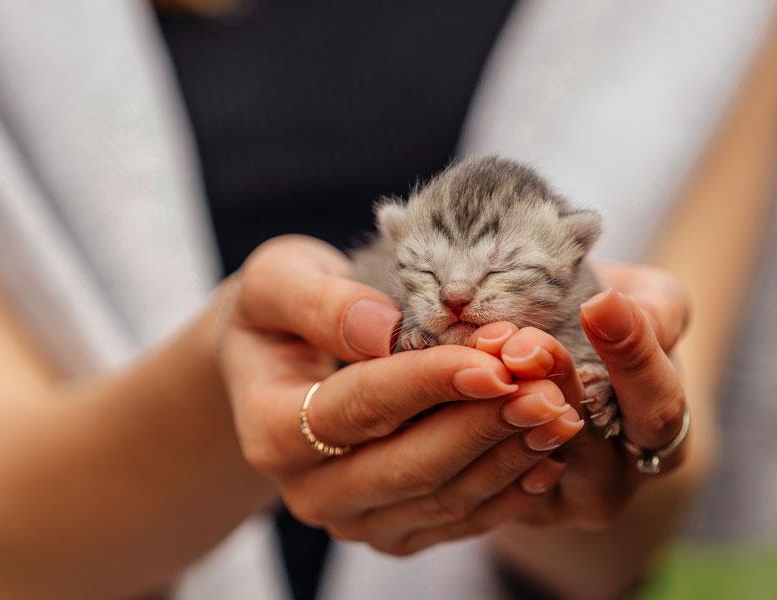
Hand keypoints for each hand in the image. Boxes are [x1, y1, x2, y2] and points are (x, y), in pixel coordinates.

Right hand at [218, 235, 583, 553]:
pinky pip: (457, 520)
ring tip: (557, 412)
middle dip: (483, 424)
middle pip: (409, 466)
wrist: (278, 364)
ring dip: (507, 456)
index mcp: (271, 430)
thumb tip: (381, 331)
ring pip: (443, 499)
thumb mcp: (278, 282)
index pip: (360, 408)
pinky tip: (545, 454)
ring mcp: (354, 518)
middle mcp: (309, 490)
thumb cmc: (278, 315)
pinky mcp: (393, 529)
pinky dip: (506, 488)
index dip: (429, 384)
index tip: (493, 363)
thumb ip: (318, 302)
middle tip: (546, 390)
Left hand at [392, 261, 690, 545]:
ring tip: (484, 350)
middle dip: (551, 382)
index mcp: (658, 430)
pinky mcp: (508, 503)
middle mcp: (614, 478)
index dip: (631, 355)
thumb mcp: (646, 307)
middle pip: (586, 436)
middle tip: (520, 342)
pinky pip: (488, 473)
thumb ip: (655, 309)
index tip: (600, 303)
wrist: (563, 377)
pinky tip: (452, 383)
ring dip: (502, 405)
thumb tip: (633, 312)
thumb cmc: (606, 330)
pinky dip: (468, 426)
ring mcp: (558, 499)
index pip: (657, 405)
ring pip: (529, 455)